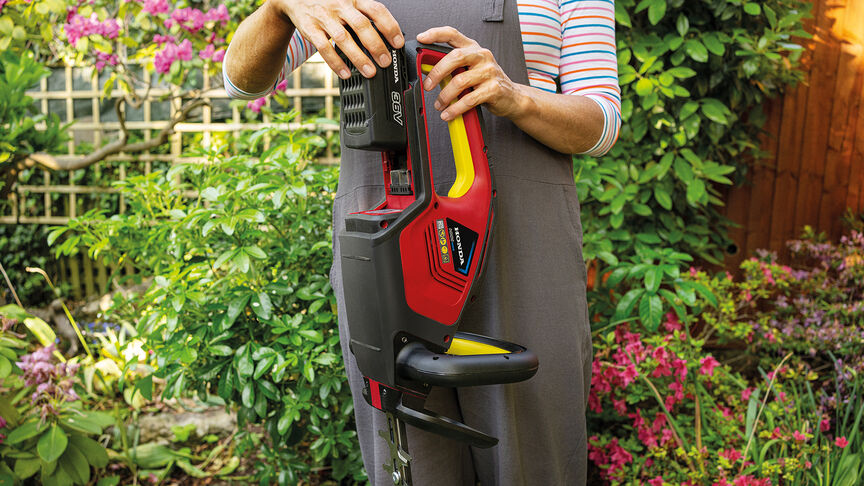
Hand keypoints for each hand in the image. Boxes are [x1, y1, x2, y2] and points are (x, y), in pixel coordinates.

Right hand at [273, 0, 403, 78]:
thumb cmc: (328, 3)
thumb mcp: (348, 3)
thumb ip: (364, 16)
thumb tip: (387, 38)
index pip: (376, 10)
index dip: (390, 26)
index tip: (398, 43)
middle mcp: (341, 6)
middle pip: (362, 25)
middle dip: (376, 45)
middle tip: (386, 61)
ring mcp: (325, 17)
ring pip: (344, 38)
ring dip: (359, 57)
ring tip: (370, 72)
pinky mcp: (310, 29)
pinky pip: (324, 48)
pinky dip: (336, 62)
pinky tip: (345, 73)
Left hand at [416, 27, 524, 121]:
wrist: (512, 97)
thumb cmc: (487, 82)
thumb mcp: (471, 69)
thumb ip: (453, 67)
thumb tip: (428, 72)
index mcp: (473, 48)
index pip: (453, 34)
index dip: (435, 34)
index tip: (421, 38)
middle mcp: (482, 56)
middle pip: (455, 57)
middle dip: (437, 72)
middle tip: (427, 86)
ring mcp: (489, 71)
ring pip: (460, 81)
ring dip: (445, 96)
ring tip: (439, 105)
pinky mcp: (493, 89)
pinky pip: (469, 99)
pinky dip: (455, 108)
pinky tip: (448, 113)